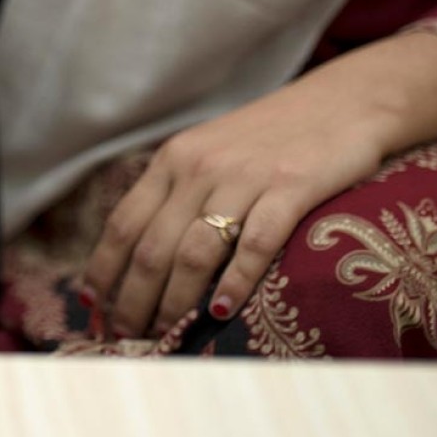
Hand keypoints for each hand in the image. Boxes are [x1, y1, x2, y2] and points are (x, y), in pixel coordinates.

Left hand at [79, 67, 391, 338]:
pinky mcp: (291, 186)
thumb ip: (178, 193)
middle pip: (152, 247)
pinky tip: (221, 311)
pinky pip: (255, 244)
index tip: (90, 303)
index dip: (103, 267)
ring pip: (194, 252)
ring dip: (175, 301)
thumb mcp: (210, 153)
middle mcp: (199, 168)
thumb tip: (142, 253)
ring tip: (167, 334)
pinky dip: (235, 282)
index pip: (123, 223)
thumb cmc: (271, 137)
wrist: (345, 100)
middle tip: (126, 335)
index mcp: (173, 160)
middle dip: (133, 299)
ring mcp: (244, 177)